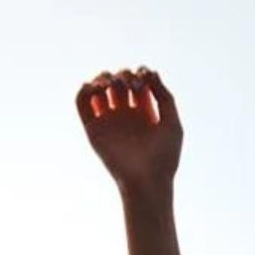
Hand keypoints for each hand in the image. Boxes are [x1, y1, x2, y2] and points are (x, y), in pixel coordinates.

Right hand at [76, 67, 180, 195]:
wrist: (147, 182)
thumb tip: (151, 72)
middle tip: (132, 84)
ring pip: (99, 88)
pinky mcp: (93, 129)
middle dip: (124, 75)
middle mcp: (125, 116)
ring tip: (112, 84)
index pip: (137, 82)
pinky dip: (85, 89)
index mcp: (144, 114)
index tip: (144, 76)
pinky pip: (82, 102)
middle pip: (119, 82)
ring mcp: (108, 121)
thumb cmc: (164, 158)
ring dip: (104, 77)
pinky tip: (96, 88)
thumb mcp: (172, 125)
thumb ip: (166, 98)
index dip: (140, 72)